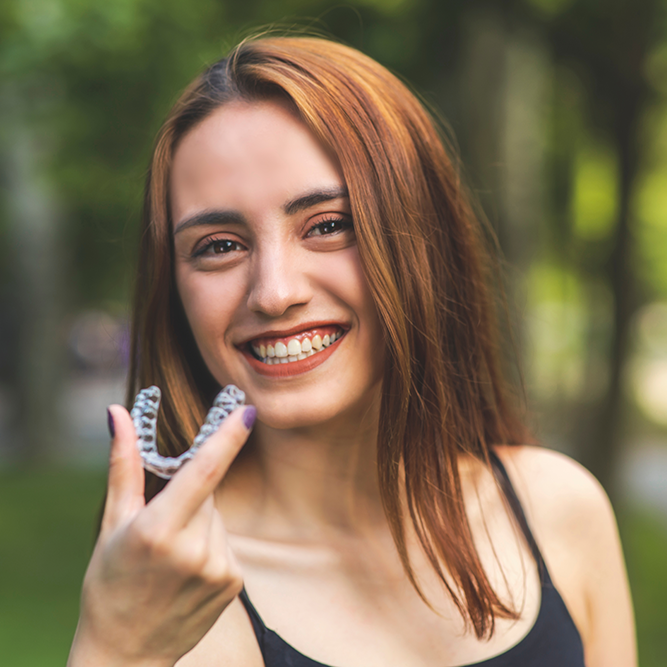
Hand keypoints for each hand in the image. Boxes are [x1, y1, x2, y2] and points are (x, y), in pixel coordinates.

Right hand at [68, 402, 255, 666]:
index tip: (247, 410)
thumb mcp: (112, 522)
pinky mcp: (234, 582)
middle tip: (162, 525)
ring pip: (218, 518)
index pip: (204, 472)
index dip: (228, 437)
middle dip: (191, 496)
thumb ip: (123, 464)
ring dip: (201, 523)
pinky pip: (227, 542)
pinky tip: (188, 571)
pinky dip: (211, 545)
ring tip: (172, 557)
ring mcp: (218, 569)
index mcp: (158, 530)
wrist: (125, 653)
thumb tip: (118, 413)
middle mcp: (194, 550)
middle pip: (208, 494)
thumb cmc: (109, 582)